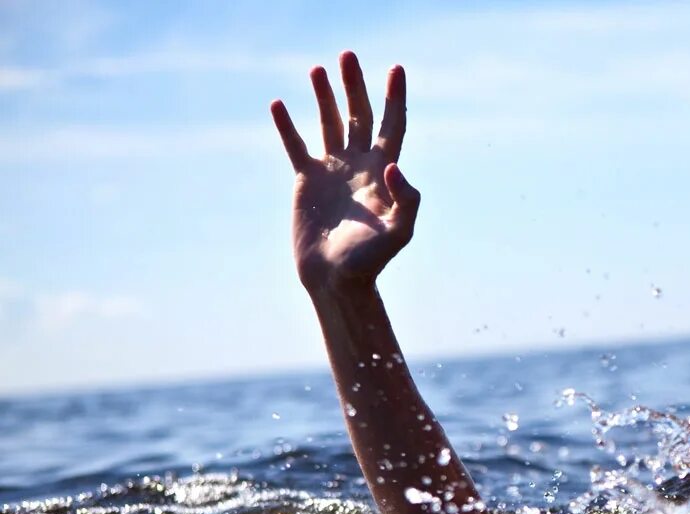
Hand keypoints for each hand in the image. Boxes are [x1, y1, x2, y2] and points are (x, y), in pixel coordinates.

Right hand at [270, 51, 416, 293]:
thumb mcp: (399, 233)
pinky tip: (279, 104)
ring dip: (324, 97)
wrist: (336, 279)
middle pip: (359, 115)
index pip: (392, 125)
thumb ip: (406, 200)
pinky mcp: (306, 180)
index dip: (394, 97)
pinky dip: (287, 126)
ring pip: (329, 123)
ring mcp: (332, 171)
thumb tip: (395, 166)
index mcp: (384, 172)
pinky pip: (296, 145)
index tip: (396, 69)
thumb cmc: (370, 261)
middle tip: (347, 55)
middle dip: (354, 85)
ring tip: (318, 69)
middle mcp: (359, 165)